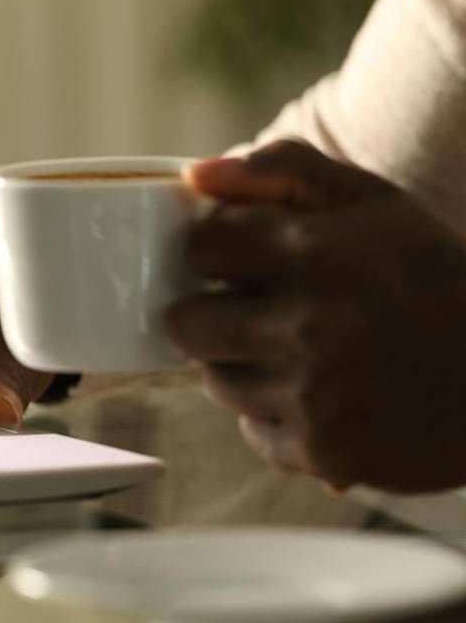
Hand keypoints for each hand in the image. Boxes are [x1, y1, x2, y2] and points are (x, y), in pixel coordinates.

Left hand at [167, 140, 465, 492]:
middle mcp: (307, 325)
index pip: (201, 247)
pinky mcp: (325, 453)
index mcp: (315, 252)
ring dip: (242, 366)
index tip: (243, 260)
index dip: (218, 252)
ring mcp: (313, 396)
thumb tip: (194, 175)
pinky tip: (324, 397)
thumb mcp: (377, 202)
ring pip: (214, 381)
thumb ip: (285, 169)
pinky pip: (254, 433)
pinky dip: (278, 418)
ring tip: (298, 354)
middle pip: (184, 322)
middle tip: (251, 313)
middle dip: (211, 312)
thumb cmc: (438, 277)